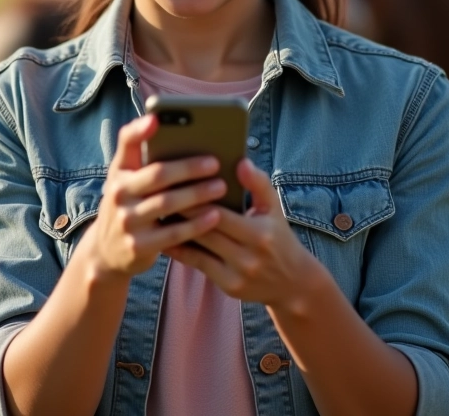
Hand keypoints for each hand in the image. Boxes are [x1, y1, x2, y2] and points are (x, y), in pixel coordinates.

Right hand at [86, 115, 225, 280]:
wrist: (107, 251)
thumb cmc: (130, 203)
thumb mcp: (128, 178)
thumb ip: (144, 154)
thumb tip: (167, 126)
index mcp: (119, 170)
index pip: (126, 142)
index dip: (139, 130)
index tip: (156, 118)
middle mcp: (118, 193)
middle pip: (157, 174)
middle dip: (188, 167)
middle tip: (215, 163)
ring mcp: (126, 220)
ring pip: (167, 203)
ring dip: (197, 194)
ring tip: (221, 187)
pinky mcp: (138, 246)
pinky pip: (172, 233)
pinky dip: (196, 224)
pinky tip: (214, 216)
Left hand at [164, 158, 319, 310]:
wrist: (293, 283)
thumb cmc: (279, 236)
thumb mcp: (274, 208)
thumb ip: (258, 183)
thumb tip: (241, 161)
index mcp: (259, 234)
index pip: (221, 215)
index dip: (198, 200)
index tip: (177, 183)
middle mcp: (248, 257)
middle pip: (206, 231)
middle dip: (181, 213)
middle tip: (158, 195)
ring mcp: (237, 274)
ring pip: (199, 249)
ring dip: (176, 232)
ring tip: (156, 214)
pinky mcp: (228, 287)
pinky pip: (198, 265)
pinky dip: (181, 250)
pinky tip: (164, 236)